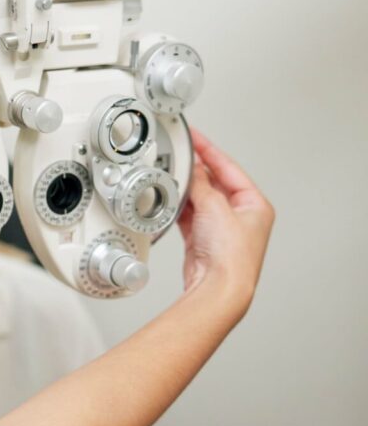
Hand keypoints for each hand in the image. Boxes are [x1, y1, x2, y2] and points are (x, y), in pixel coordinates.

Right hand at [177, 130, 274, 305]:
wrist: (218, 287)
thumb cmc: (232, 256)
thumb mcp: (216, 208)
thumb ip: (201, 184)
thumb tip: (193, 168)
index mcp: (255, 205)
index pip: (229, 168)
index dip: (210, 151)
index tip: (194, 138)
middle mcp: (241, 216)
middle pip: (214, 183)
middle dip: (196, 172)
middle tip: (178, 158)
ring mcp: (221, 228)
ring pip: (200, 200)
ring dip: (186, 191)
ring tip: (170, 179)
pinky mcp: (203, 240)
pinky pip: (189, 216)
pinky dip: (179, 208)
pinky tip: (169, 200)